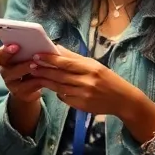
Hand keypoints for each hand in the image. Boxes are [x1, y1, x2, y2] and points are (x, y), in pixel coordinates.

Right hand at [0, 44, 44, 104]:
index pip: (1, 54)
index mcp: (5, 60)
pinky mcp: (20, 93)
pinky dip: (38, 80)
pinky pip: (29, 86)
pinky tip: (46, 76)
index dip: (7, 50)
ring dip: (29, 71)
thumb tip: (43, 42)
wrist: (29, 88)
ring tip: (39, 67)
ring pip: (19, 78)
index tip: (16, 45)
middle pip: (8, 68)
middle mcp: (5, 72)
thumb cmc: (29, 67)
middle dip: (22, 64)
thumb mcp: (28, 58)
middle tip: (33, 60)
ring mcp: (11, 84)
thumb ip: (30, 50)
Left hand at [30, 48, 148, 121]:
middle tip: (31, 65)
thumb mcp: (95, 66)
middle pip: (60, 75)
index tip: (37, 54)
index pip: (66, 62)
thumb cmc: (108, 79)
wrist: (123, 100)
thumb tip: (58, 49)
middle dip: (44, 69)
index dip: (50, 59)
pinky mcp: (81, 105)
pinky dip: (57, 92)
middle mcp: (87, 81)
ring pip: (59, 87)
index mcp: (91, 68)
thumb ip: (76, 59)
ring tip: (35, 75)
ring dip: (46, 81)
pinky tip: (51, 87)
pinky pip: (64, 97)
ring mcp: (84, 94)